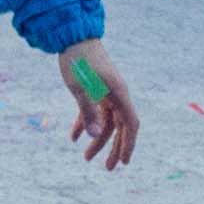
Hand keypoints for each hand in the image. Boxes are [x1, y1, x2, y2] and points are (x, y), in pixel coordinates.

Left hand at [60, 41, 142, 171]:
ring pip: (105, 122)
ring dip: (96, 139)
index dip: (129, 144)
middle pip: (119, 127)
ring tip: (85, 157)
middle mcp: (116, 94)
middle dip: (113, 148)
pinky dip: (84, 124)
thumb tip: (96, 136)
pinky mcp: (94, 89)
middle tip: (107, 168)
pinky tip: (73, 137)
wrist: (72, 35)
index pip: (130, 124)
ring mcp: (105, 92)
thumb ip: (88, 112)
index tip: (124, 162)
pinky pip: (93, 112)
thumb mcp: (80, 88)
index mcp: (119, 93)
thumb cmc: (78, 60)